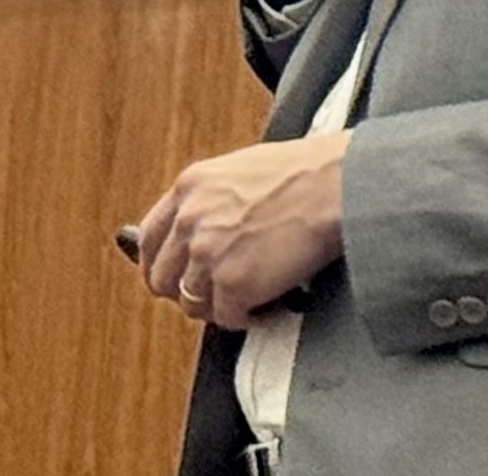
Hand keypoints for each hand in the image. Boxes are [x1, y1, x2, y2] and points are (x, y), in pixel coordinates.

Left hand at [135, 131, 350, 328]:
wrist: (340, 184)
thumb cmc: (307, 171)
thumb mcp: (242, 170)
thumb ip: (211, 199)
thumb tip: (201, 230)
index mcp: (190, 187)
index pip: (148, 238)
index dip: (159, 263)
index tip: (172, 274)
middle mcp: (190, 220)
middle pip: (162, 278)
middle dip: (185, 290)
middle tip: (212, 292)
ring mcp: (208, 254)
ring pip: (190, 303)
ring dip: (216, 305)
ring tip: (245, 296)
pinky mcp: (233, 284)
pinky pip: (226, 318)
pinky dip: (245, 317)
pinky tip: (264, 303)